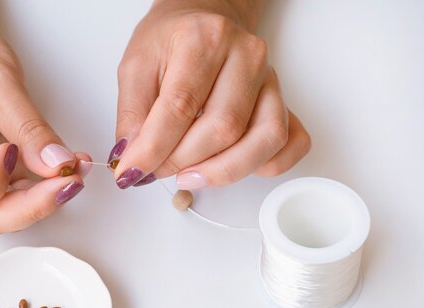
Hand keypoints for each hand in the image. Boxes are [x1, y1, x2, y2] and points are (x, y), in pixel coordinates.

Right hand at [0, 0, 88, 237]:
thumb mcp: (0, 87)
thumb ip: (31, 131)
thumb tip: (59, 166)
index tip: (14, 154)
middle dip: (26, 206)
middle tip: (66, 183)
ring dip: (39, 201)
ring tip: (71, 175)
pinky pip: (12, 199)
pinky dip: (41, 190)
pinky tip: (64, 172)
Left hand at [110, 0, 310, 189]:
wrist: (204, 17)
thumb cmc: (171, 41)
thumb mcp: (135, 66)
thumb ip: (131, 114)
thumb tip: (132, 160)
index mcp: (203, 39)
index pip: (180, 106)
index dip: (152, 149)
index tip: (131, 172)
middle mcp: (246, 56)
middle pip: (222, 128)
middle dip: (182, 162)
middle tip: (155, 170)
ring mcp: (270, 80)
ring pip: (264, 139)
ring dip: (222, 171)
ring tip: (189, 176)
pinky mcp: (283, 101)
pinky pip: (292, 142)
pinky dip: (267, 165)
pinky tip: (233, 165)